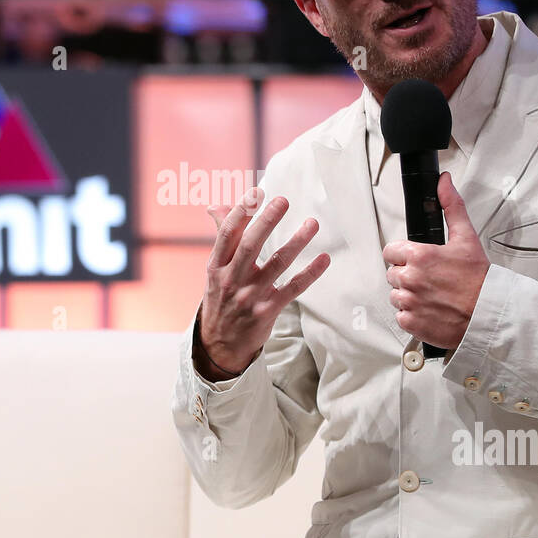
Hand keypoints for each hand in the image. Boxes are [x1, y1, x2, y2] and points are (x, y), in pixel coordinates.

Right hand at [199, 187, 330, 376]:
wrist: (219, 345)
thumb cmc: (221, 299)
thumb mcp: (215, 270)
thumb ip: (222, 237)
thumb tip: (213, 206)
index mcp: (216, 266)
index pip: (227, 234)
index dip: (241, 212)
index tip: (257, 193)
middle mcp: (231, 280)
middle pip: (250, 245)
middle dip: (267, 221)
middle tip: (283, 201)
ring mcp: (250, 297)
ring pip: (276, 265)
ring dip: (296, 242)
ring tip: (312, 223)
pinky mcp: (267, 312)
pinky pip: (293, 289)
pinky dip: (310, 274)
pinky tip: (324, 260)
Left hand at [382, 171, 489, 350]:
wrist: (489, 315)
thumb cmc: (480, 280)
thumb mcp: (467, 238)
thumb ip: (452, 207)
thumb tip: (444, 183)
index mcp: (419, 255)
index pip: (390, 251)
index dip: (402, 255)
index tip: (416, 261)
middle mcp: (410, 278)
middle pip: (392, 273)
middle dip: (407, 275)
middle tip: (430, 279)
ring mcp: (409, 301)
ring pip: (395, 295)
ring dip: (409, 296)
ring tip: (432, 296)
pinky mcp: (411, 322)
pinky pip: (401, 316)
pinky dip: (413, 315)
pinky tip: (430, 310)